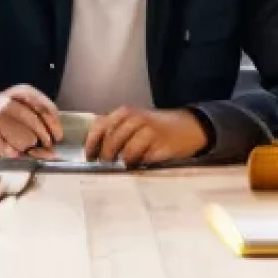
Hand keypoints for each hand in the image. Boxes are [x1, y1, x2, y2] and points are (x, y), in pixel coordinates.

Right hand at [0, 85, 62, 157]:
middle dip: (43, 140)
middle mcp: (9, 103)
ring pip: (28, 141)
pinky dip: (14, 154)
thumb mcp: (13, 104)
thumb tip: (52, 145)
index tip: (57, 136)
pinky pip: (14, 152)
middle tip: (40, 144)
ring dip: (27, 148)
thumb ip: (34, 118)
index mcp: (18, 92)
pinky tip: (8, 148)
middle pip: (38, 127)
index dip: (54, 125)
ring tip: (17, 143)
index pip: (45, 109)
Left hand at [85, 107, 208, 167]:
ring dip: (124, 161)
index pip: (100, 127)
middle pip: (112, 142)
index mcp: (125, 112)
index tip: (89, 156)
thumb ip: (114, 128)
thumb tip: (92, 145)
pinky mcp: (163, 147)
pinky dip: (140, 164)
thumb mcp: (133, 120)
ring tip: (125, 164)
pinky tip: (140, 164)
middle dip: (106, 155)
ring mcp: (150, 133)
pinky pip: (145, 159)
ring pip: (128, 152)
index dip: (92, 143)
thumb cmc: (155, 125)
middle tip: (105, 164)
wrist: (188, 126)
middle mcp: (137, 120)